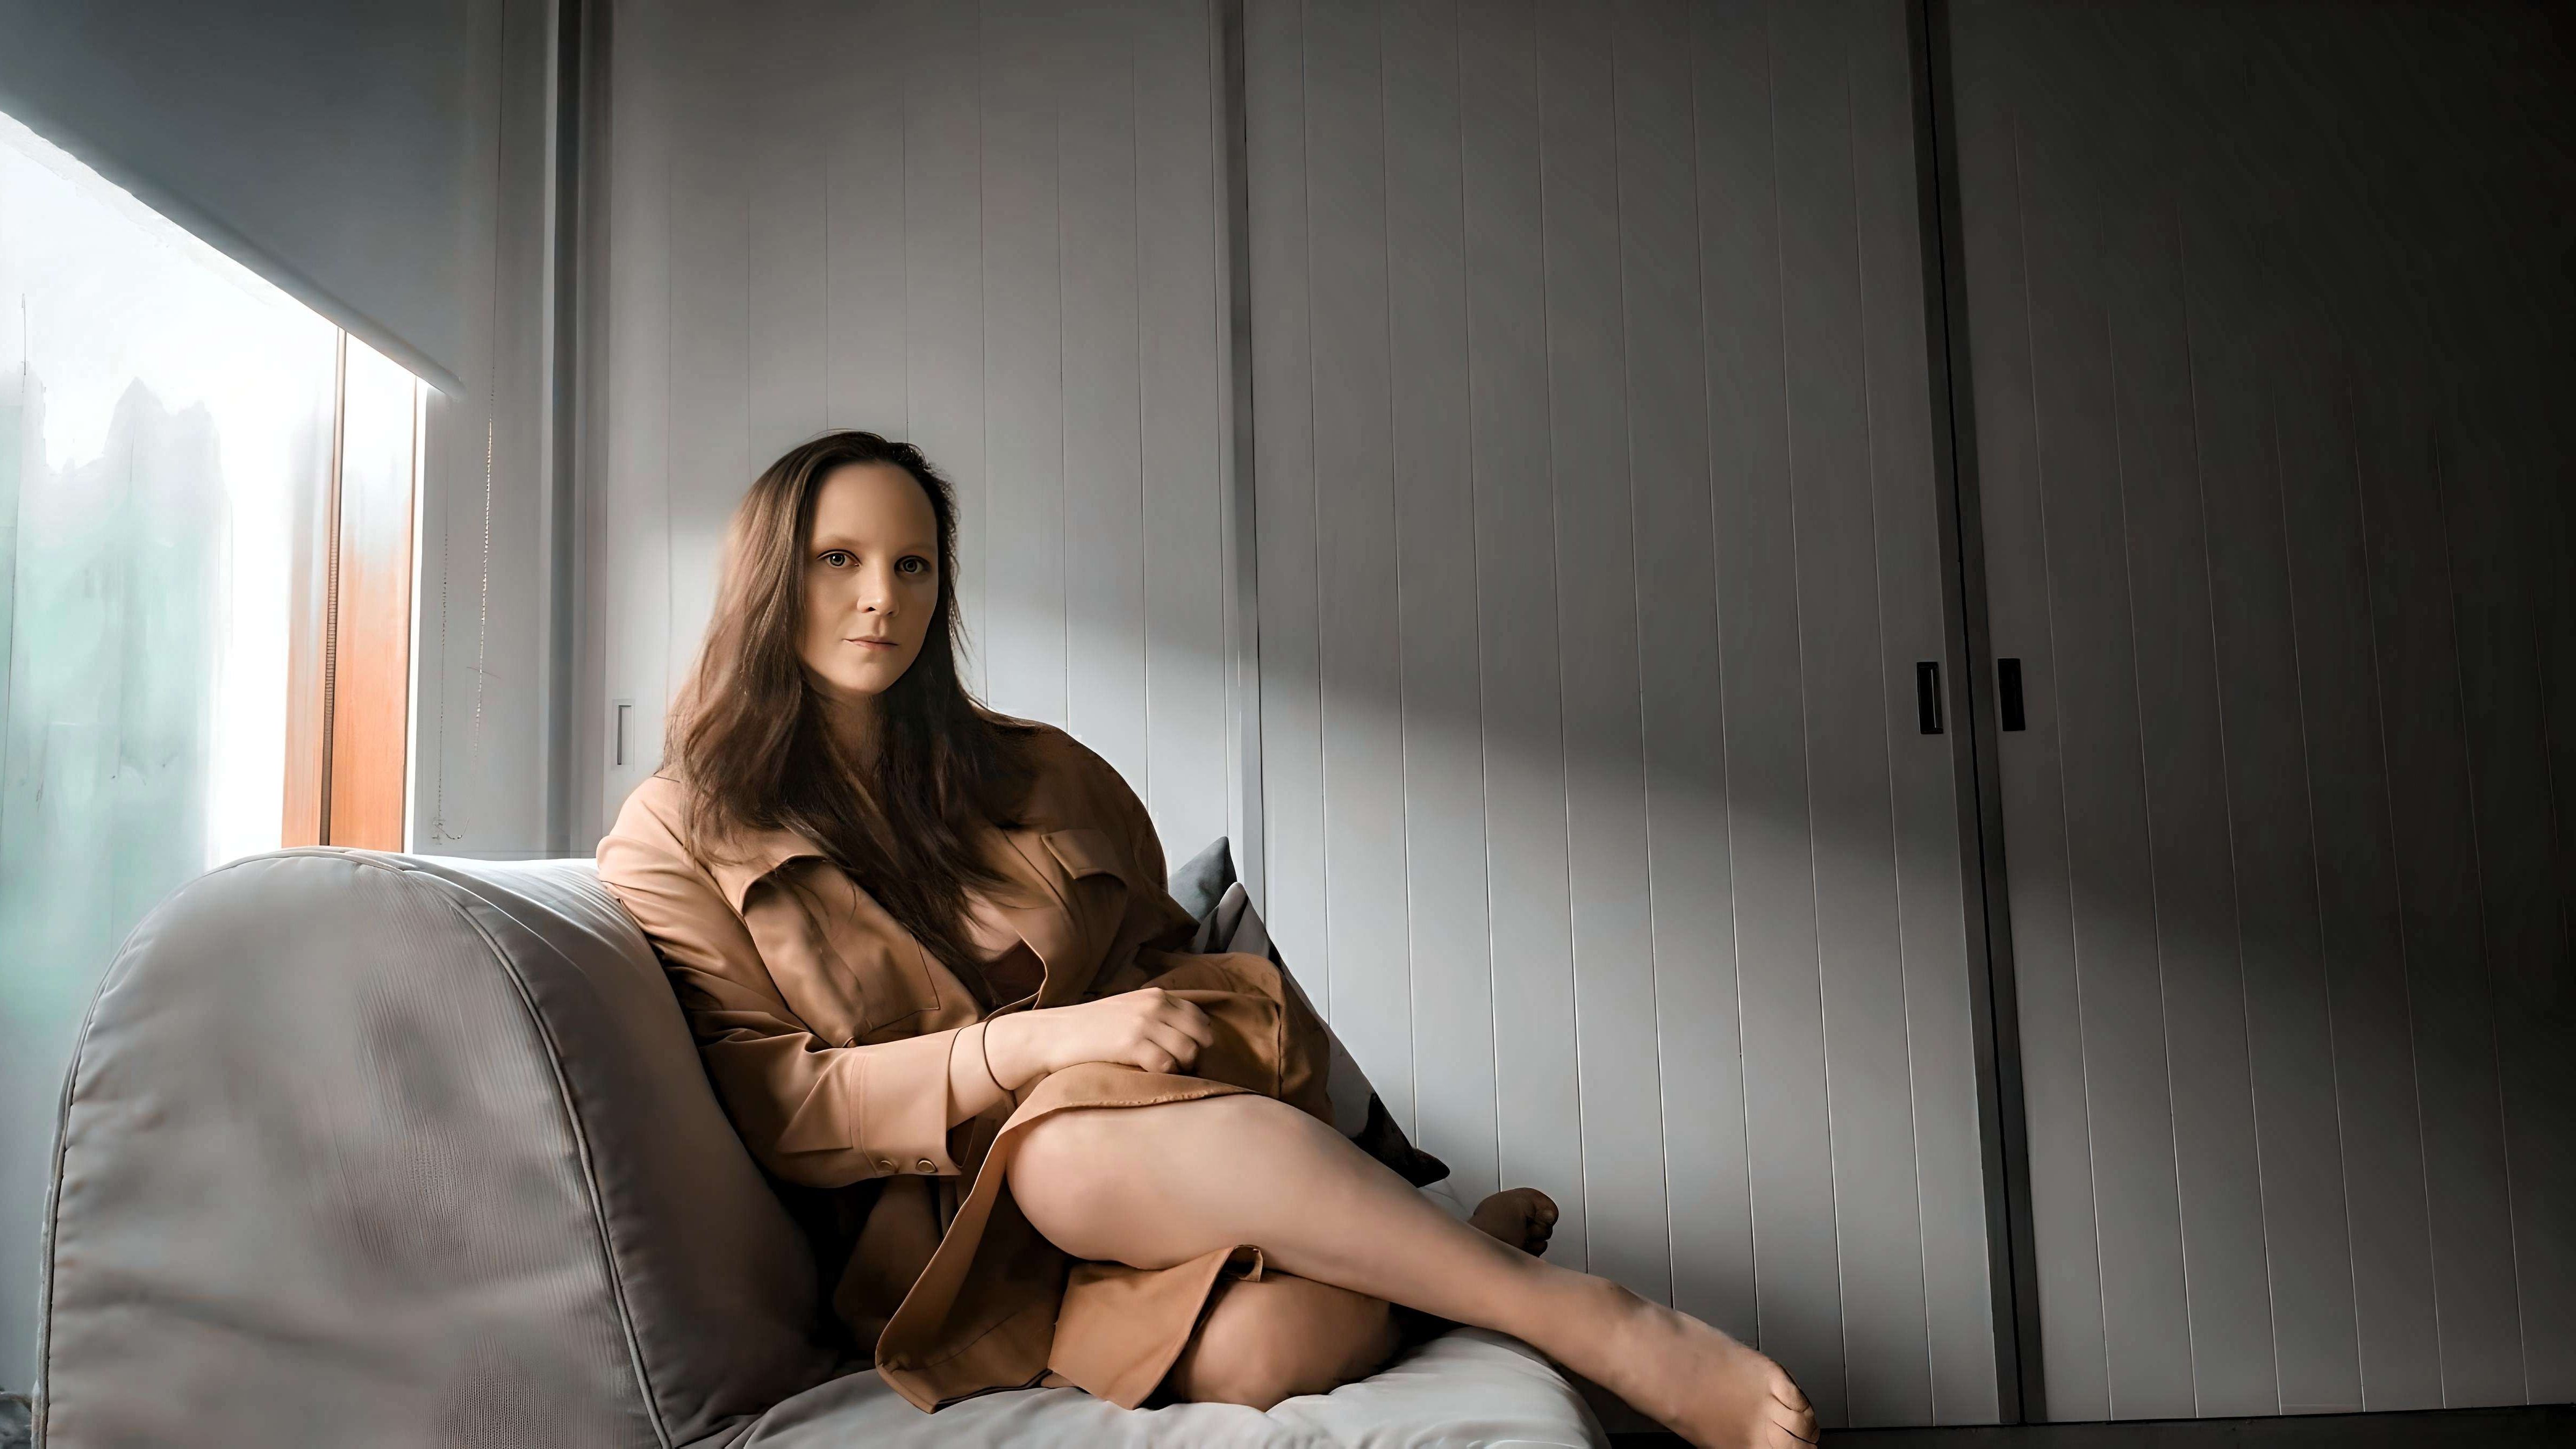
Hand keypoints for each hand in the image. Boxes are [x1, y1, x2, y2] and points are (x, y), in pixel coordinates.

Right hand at [986, 986, 1216, 1084]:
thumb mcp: (1128, 1008)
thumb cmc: (1092, 1027)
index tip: (1185, 1053)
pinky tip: (1148, 1075)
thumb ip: (1157, 1014)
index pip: (1200, 1018)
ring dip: (1181, 1068)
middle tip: (1178, 1068)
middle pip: (1202, 1036)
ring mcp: (1144, 1024)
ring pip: (1189, 1051)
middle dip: (1195, 1055)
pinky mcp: (1132, 1044)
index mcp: (1157, 996)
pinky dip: (1164, 1075)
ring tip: (1163, 1074)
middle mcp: (1155, 1005)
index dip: (1198, 1039)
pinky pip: (1167, 1065)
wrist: (1054, 1034)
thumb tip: (1188, 1035)